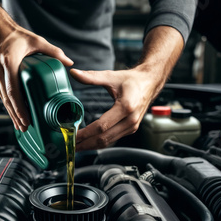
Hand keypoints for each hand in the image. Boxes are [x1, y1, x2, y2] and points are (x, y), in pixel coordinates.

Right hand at [0, 15, 72, 131]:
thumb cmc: (13, 33)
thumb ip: (53, 52)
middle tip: (25, 128)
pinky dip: (6, 101)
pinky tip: (13, 109)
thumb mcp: (35, 40)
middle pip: (7, 99)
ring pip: (1, 97)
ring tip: (20, 123)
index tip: (26, 120)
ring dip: (10, 111)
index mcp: (8, 62)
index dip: (19, 108)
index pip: (13, 91)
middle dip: (16, 116)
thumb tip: (69, 62)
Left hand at [71, 26, 183, 150]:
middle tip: (71, 146)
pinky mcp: (131, 129)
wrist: (149, 82)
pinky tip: (89, 142)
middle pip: (104, 138)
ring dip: (92, 145)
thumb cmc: (132, 80)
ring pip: (109, 141)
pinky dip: (100, 142)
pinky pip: (113, 139)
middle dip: (86, 144)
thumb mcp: (111, 76)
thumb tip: (74, 73)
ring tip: (77, 147)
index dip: (86, 133)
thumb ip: (91, 76)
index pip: (102, 126)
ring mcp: (132, 126)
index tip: (73, 135)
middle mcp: (130, 119)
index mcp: (126, 107)